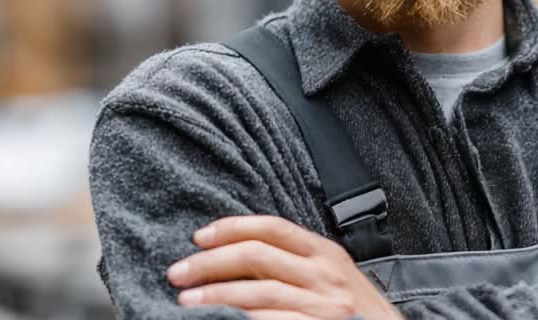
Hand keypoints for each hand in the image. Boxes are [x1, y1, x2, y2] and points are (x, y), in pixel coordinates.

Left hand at [167, 215, 400, 319]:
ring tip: (185, 302)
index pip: (273, 228)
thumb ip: (298, 266)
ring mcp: (324, 306)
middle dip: (210, 262)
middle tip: (178, 272)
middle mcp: (326, 275)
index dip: (232, 228)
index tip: (199, 238)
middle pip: (257, 256)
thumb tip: (239, 259)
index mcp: (327, 254)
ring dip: (214, 296)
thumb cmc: (359, 316)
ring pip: (256, 293)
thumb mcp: (334, 280)